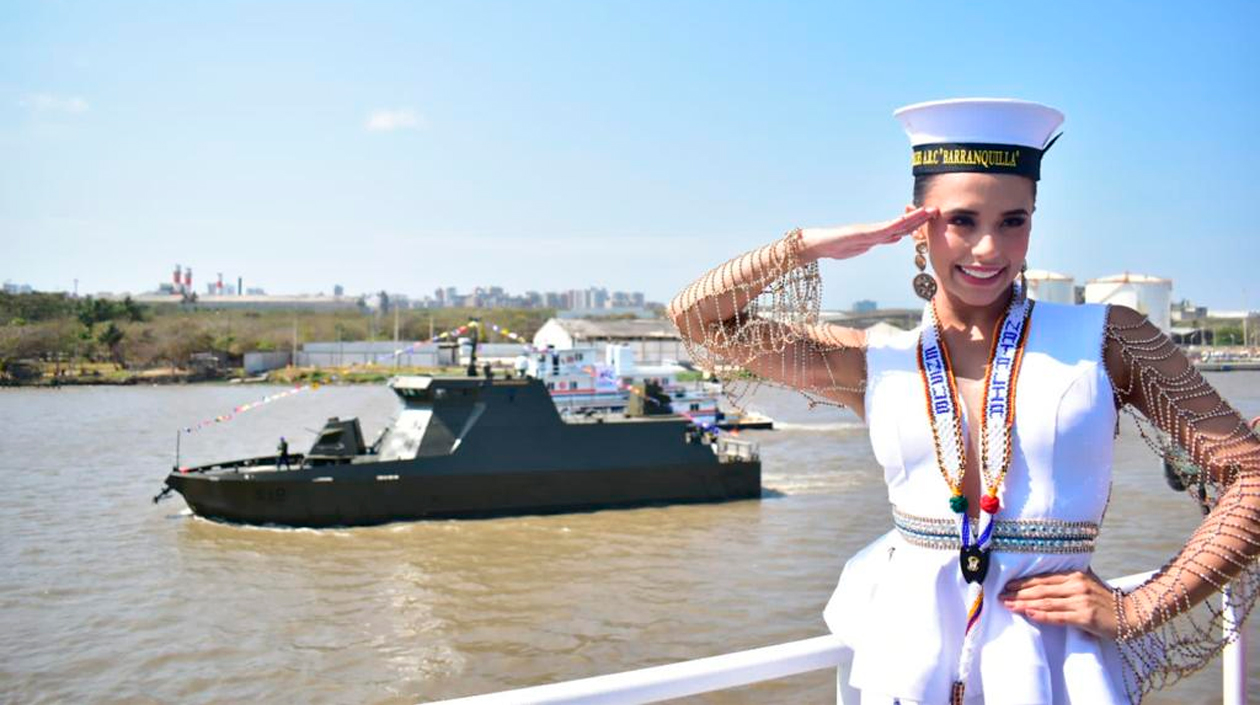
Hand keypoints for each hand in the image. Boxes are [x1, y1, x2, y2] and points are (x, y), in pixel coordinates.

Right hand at [799, 206, 938, 262]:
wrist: (817, 244)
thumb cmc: (836, 246)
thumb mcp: (863, 246)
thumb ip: (878, 241)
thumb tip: (894, 237)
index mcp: (877, 234)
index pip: (901, 228)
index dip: (916, 223)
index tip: (929, 218)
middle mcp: (875, 231)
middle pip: (902, 224)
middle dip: (919, 218)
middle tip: (935, 209)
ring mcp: (869, 232)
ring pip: (895, 225)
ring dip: (911, 219)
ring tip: (926, 212)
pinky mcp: (861, 234)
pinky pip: (881, 230)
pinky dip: (893, 227)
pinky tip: (904, 224)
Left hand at [999, 569, 1127, 639]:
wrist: (1131, 615)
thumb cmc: (1106, 600)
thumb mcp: (1088, 582)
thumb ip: (1068, 579)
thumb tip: (1046, 577)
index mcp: (1075, 575)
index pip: (1043, 578)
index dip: (1023, 582)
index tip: (1006, 585)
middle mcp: (1076, 585)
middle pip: (1041, 589)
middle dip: (1018, 592)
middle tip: (1000, 596)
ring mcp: (1081, 601)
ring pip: (1046, 602)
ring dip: (1024, 604)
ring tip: (1008, 605)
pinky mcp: (1086, 616)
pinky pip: (1059, 616)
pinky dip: (1043, 615)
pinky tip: (1029, 613)